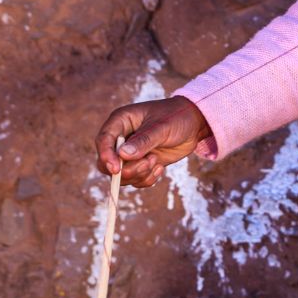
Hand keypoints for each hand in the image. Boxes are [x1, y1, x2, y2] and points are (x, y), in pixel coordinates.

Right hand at [95, 96, 210, 186]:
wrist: (194, 123)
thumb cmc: (176, 117)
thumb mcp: (162, 127)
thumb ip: (143, 141)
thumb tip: (122, 155)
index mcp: (120, 122)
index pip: (103, 141)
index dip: (106, 156)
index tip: (116, 169)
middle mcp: (121, 139)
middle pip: (106, 163)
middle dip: (126, 169)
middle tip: (148, 163)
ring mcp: (130, 154)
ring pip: (121, 175)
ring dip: (139, 173)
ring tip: (156, 160)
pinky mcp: (140, 164)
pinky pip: (136, 180)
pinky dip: (147, 178)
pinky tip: (160, 167)